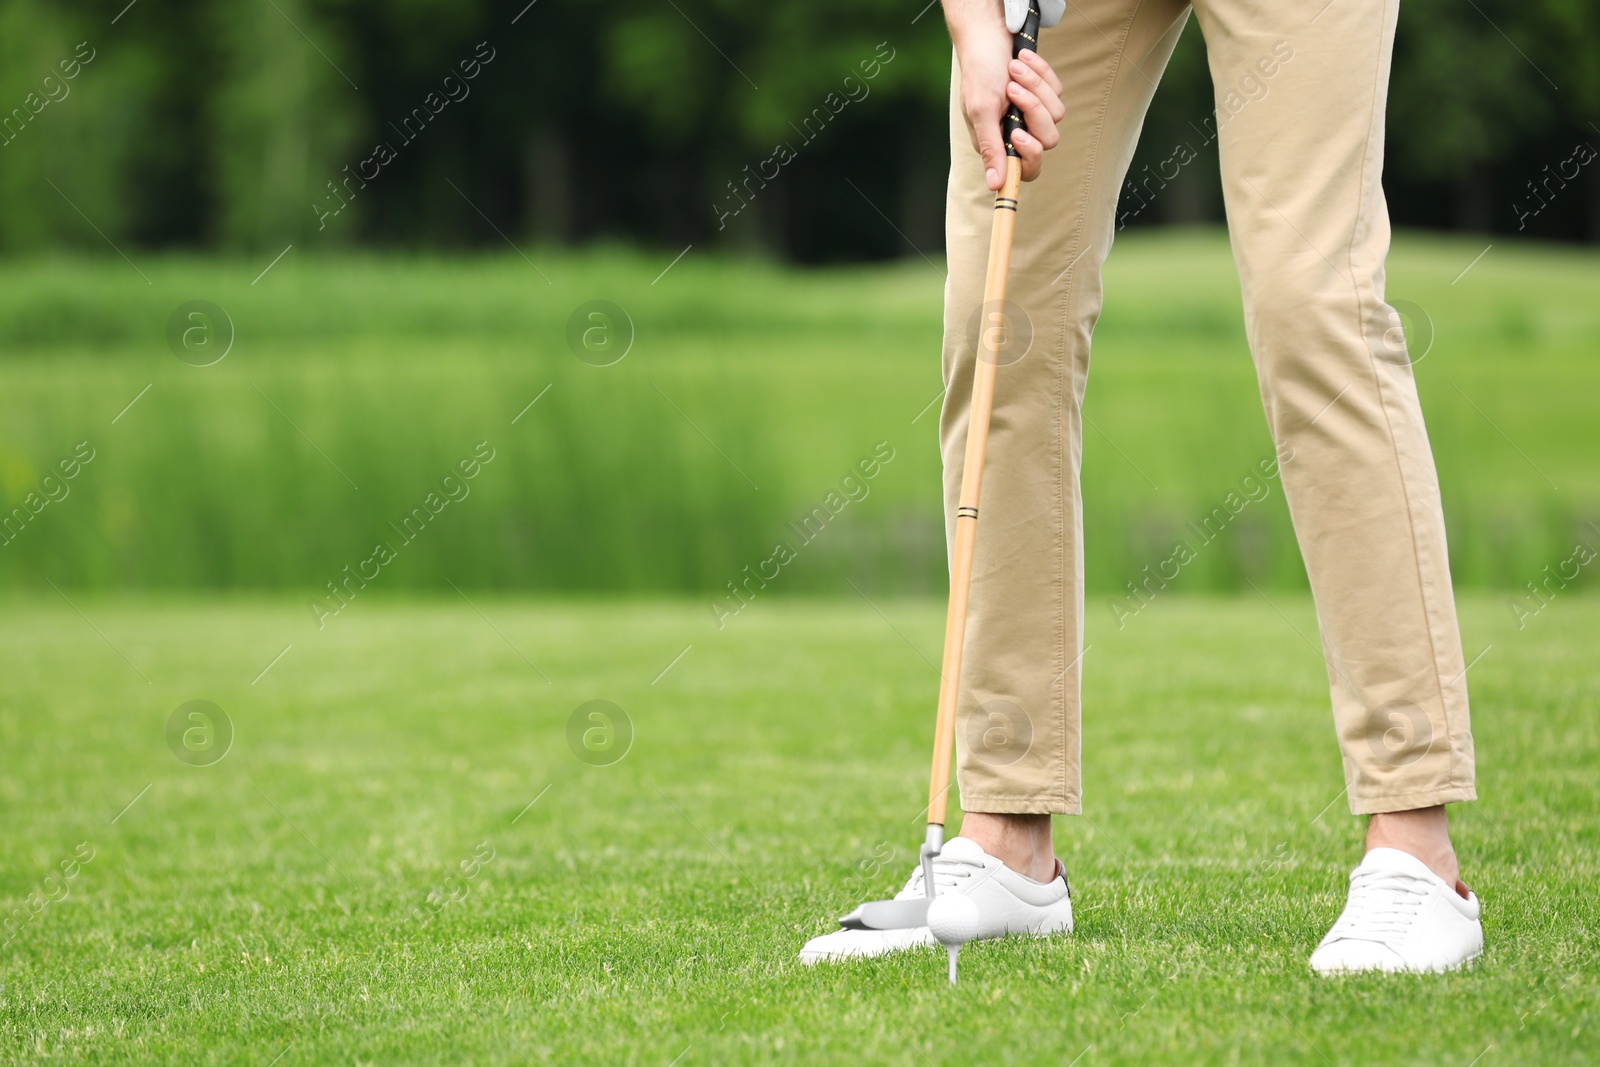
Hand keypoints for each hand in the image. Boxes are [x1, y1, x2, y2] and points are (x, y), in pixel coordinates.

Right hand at [948, 9, 1065, 189]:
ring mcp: (1034, 113)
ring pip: (1056, 114)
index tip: (1019, 135)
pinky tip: (1022, 61)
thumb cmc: (979, 73)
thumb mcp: (980, 111)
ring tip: (1014, 68)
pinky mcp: (1045, 93)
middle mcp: (1018, 132)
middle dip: (1034, 110)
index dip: (1029, 156)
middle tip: (1012, 89)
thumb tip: (994, 185)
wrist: (988, 37)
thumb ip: (990, 148)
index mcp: (998, 143)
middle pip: (1048, 140)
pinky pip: (1057, 91)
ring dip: (1035, 86)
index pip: (1026, 169)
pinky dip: (1041, 73)